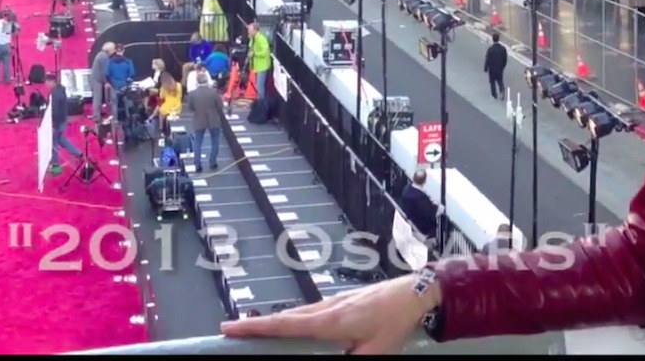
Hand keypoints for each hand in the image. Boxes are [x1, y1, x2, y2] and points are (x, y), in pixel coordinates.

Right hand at [221, 275, 435, 353]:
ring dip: (278, 320)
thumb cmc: (395, 321)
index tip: (229, 327)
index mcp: (329, 321)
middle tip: (234, 331)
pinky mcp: (344, 300)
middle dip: (259, 324)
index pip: (284, 324)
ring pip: (299, 312)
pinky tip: (299, 323)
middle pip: (286, 317)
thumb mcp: (374, 352)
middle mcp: (327, 308)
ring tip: (260, 330)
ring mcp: (335, 301)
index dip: (255, 327)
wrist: (415, 292)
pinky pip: (312, 310)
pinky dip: (296, 317)